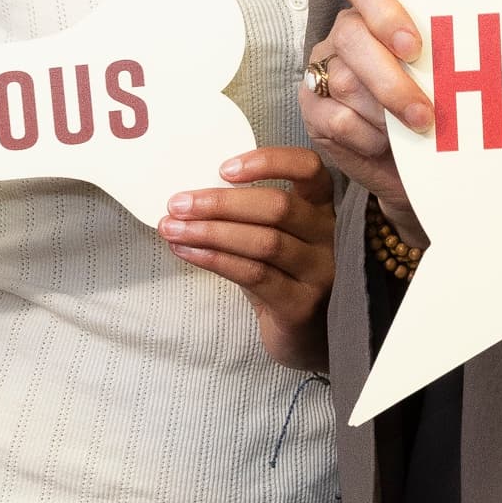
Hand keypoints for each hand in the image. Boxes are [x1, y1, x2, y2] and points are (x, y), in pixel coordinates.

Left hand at [163, 147, 342, 369]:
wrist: (308, 341)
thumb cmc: (283, 281)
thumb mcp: (275, 241)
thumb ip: (250, 215)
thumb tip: (192, 196)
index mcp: (322, 210)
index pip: (309, 169)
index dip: (269, 161)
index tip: (224, 168)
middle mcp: (329, 237)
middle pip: (278, 206)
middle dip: (220, 203)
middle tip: (178, 204)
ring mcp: (320, 272)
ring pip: (264, 241)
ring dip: (210, 232)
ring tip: (172, 229)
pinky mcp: (301, 305)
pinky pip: (254, 275)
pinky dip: (215, 260)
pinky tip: (187, 253)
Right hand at [299, 0, 427, 234]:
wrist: (417, 161)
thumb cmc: (437, 104)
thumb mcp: (446, 72)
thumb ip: (447, 53)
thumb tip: (481, 52)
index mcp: (378, 7)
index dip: (384, 10)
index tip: (414, 46)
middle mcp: (347, 32)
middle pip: (351, 36)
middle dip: (391, 80)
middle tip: (425, 113)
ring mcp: (323, 68)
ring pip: (344, 81)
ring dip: (385, 114)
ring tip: (416, 131)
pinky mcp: (313, 108)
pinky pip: (337, 119)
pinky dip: (369, 137)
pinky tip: (387, 144)